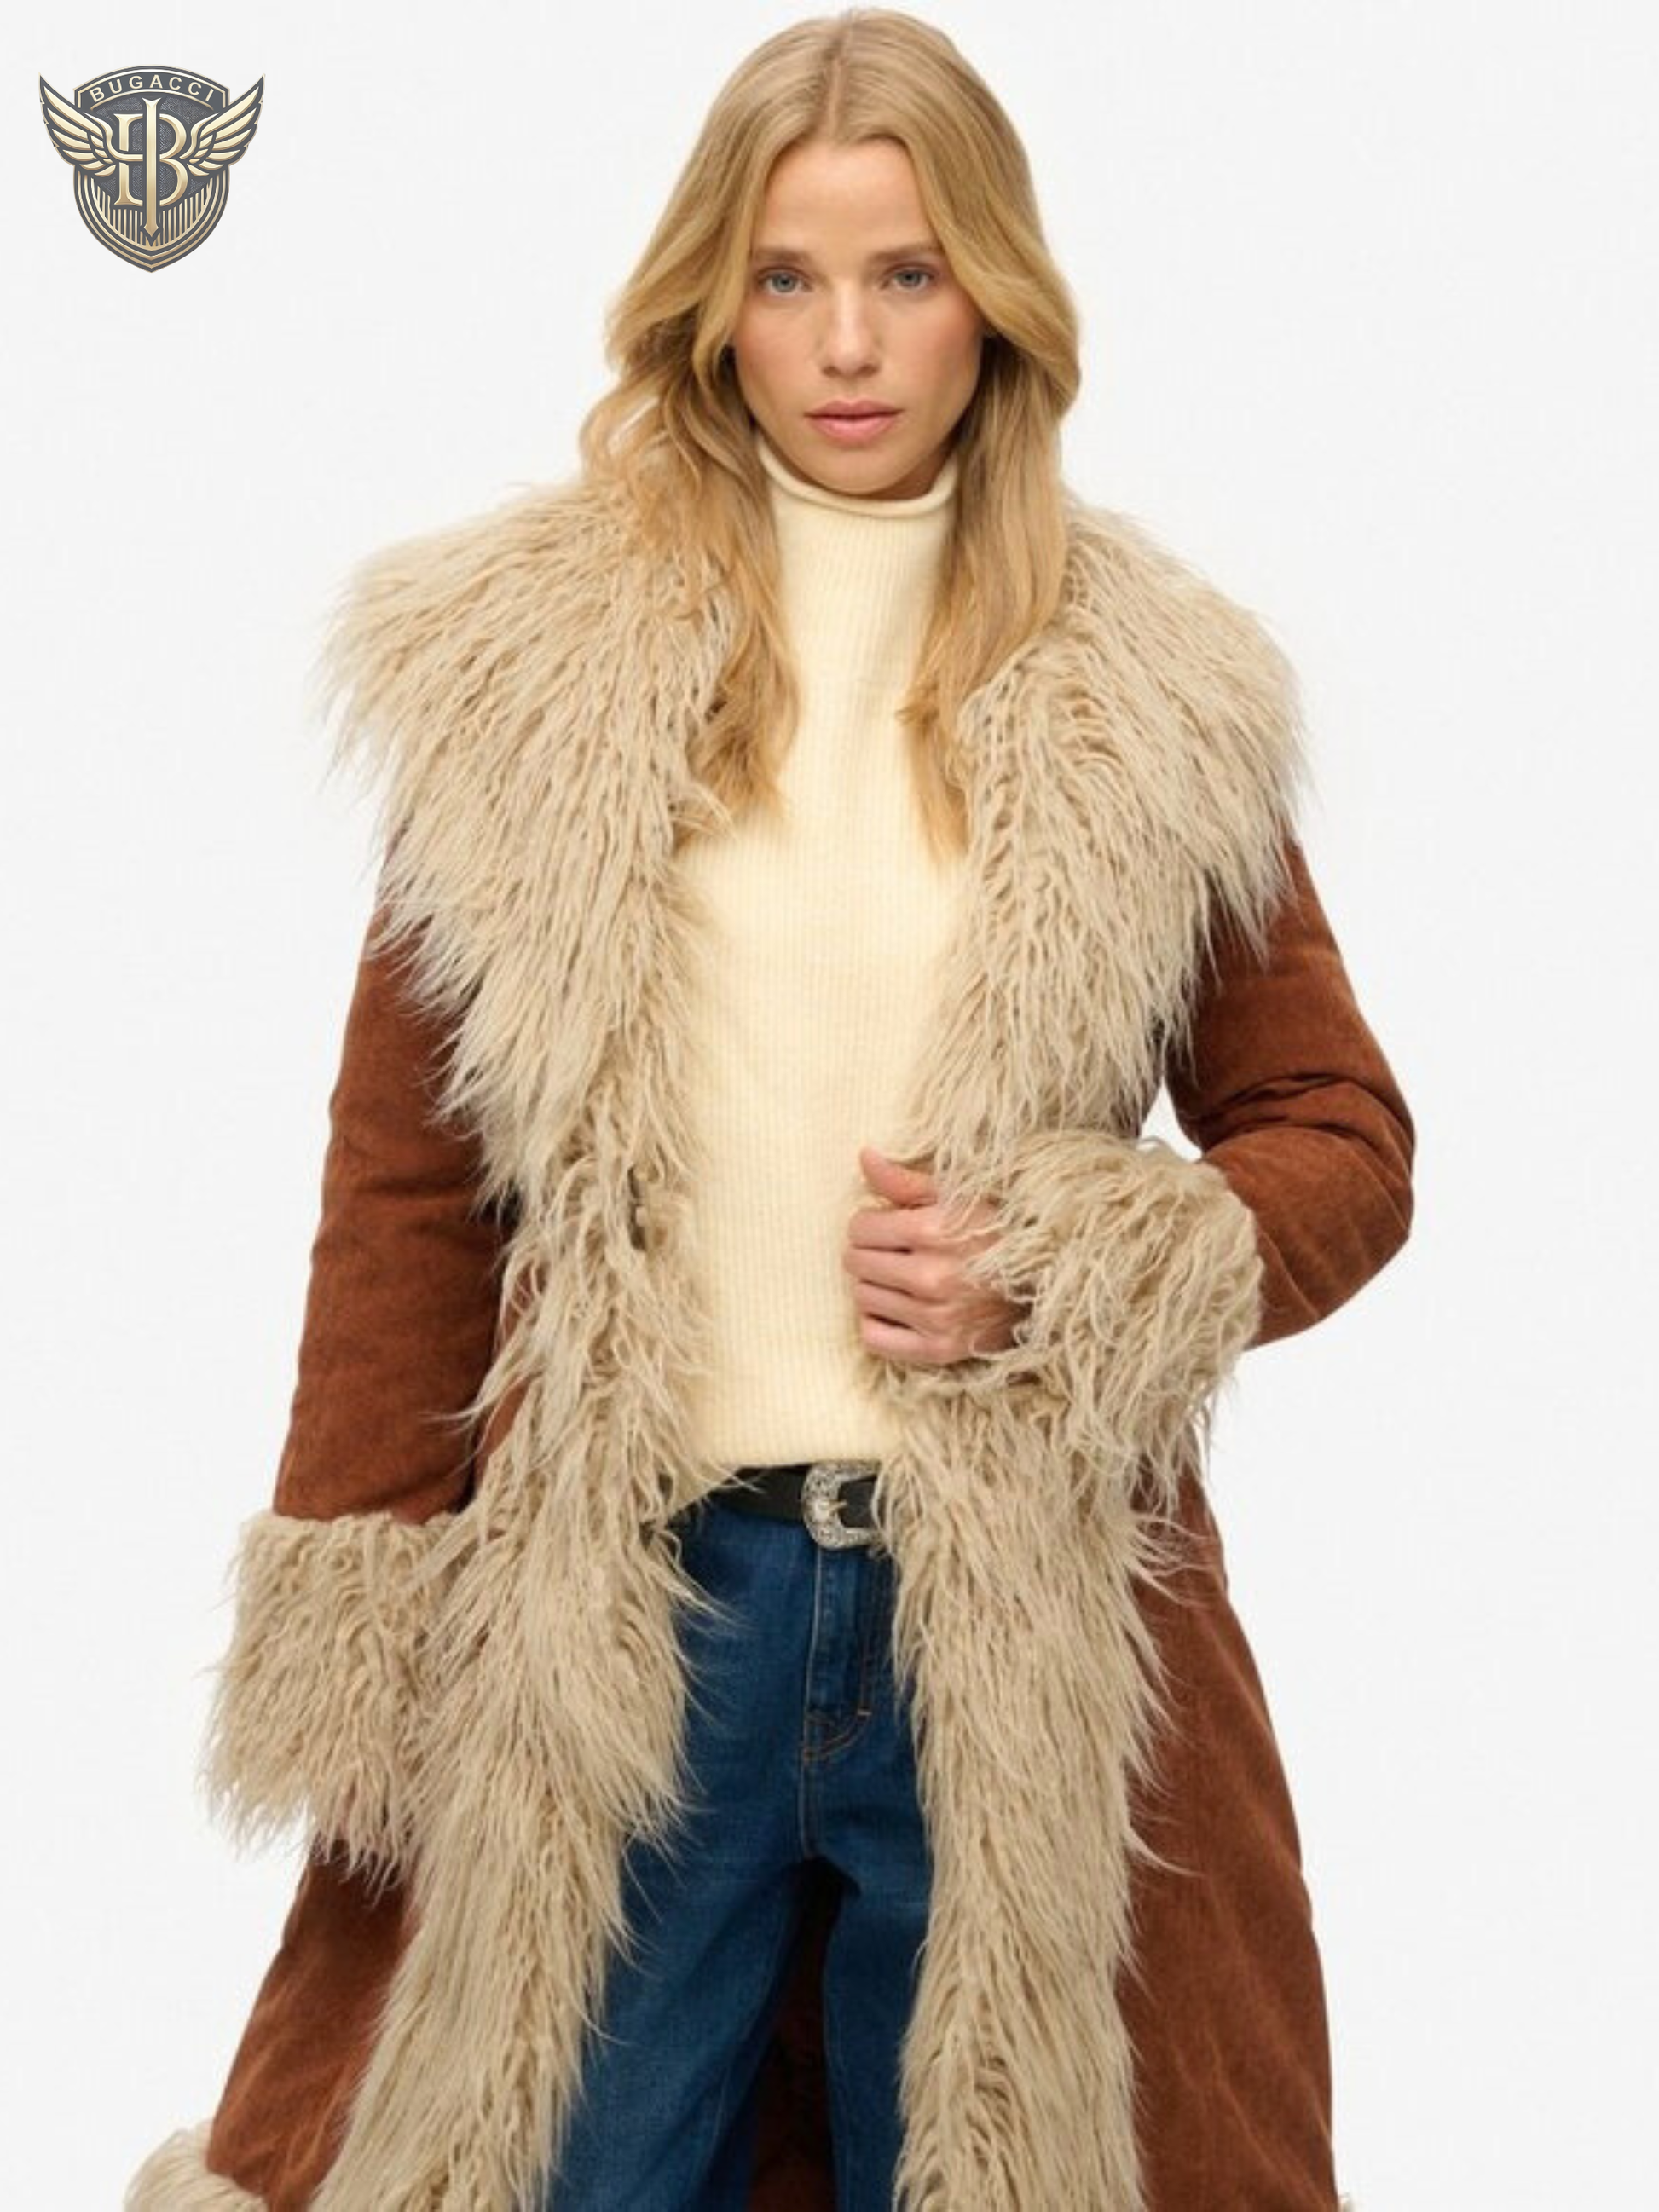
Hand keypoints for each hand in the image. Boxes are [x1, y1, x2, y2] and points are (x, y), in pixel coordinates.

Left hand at [844, 1146, 1026, 1366]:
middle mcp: (931, 1276)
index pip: (859, 1228)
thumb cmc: (997, 1230)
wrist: (1045, 1279)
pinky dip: (877, 1323)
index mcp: (934, 1231)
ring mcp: (936, 1317)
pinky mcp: (939, 1349)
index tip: (886, 1225)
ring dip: (875, 1286)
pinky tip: (896, 1309)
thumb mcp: (957, 1195)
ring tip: (900, 1278)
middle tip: (893, 1251)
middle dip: (869, 1252)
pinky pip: (874, 1338)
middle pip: (856, 1263)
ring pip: (862, 1298)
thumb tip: (864, 1155)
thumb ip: (906, 1181)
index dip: (869, 1223)